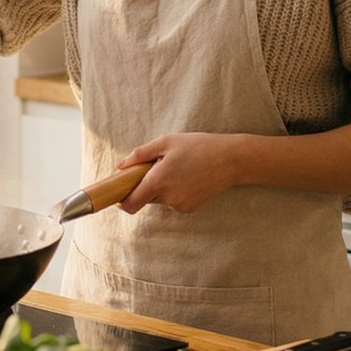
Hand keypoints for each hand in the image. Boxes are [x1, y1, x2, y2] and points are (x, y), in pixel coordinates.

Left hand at [115, 132, 247, 214]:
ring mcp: (180, 205)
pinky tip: (188, 176)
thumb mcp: (166, 142)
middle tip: (156, 166)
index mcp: (158, 181)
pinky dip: (174, 191)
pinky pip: (173, 201)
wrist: (232, 160)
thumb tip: (121, 166)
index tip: (118, 193)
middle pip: (145, 198)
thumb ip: (140, 154)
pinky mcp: (190, 208)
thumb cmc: (199, 146)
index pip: (131, 203)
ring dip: (161, 187)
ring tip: (178, 168)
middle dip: (145, 186)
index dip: (121, 201)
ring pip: (160, 199)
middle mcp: (168, 198)